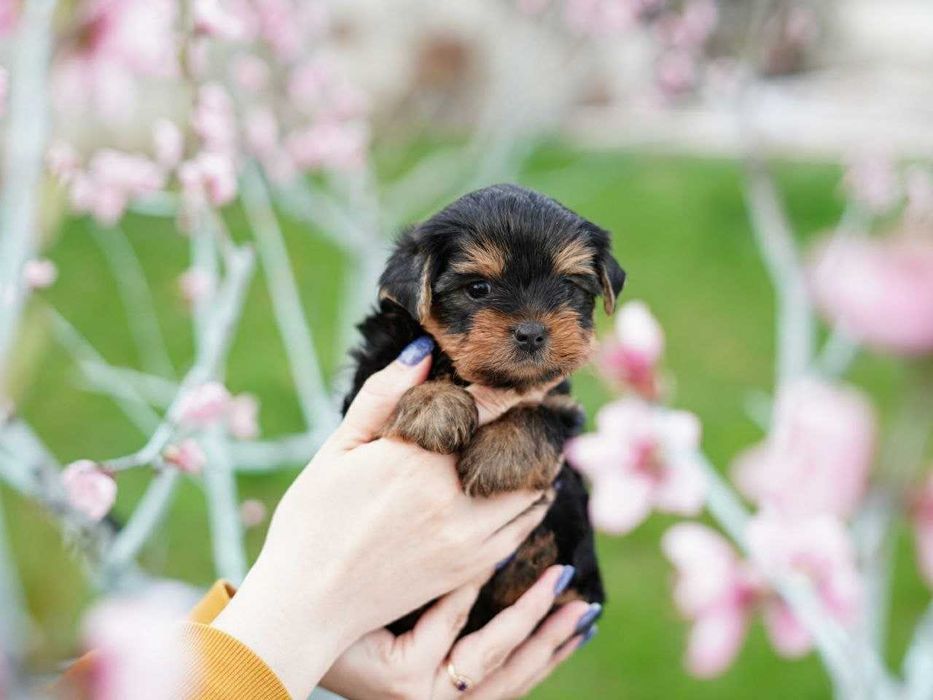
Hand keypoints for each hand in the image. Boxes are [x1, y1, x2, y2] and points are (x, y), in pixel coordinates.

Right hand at [212, 337, 553, 697]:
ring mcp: (466, 535)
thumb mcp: (338, 449)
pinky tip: (532, 493)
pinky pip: (522, 529)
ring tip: (547, 446)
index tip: (533, 376)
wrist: (308, 602)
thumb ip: (381, 397)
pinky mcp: (470, 567)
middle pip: (519, 447)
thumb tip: (421, 351)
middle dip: (536, 424)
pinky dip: (534, 506)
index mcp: (416, 457)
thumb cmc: (313, 520)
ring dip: (542, 465)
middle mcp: (450, 494)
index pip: (487, 407)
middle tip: (550, 409)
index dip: (515, 388)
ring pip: (530, 490)